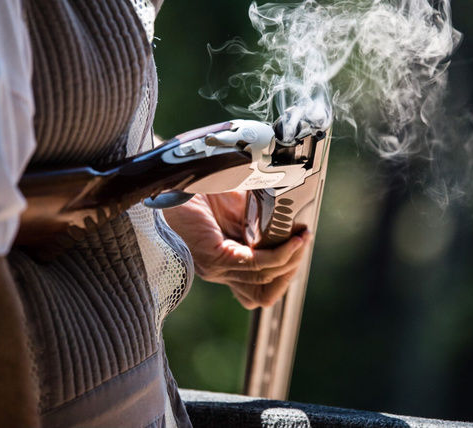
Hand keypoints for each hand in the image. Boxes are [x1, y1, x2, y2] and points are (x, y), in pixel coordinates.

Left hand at [163, 192, 312, 308]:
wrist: (170, 179)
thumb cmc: (197, 189)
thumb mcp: (237, 205)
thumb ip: (259, 217)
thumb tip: (290, 215)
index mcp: (225, 261)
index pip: (259, 287)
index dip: (284, 272)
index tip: (298, 244)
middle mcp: (220, 271)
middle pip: (265, 294)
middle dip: (290, 271)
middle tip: (302, 243)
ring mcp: (217, 268)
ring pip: (265, 282)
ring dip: (290, 261)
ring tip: (302, 239)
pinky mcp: (215, 257)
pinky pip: (256, 264)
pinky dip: (280, 255)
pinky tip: (292, 240)